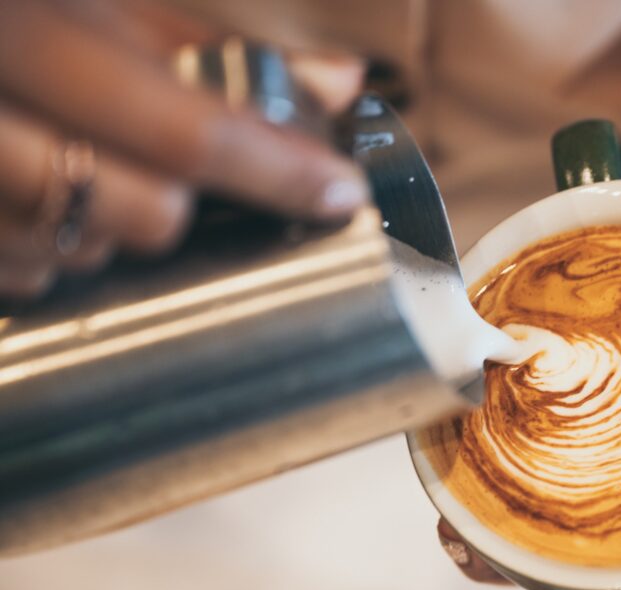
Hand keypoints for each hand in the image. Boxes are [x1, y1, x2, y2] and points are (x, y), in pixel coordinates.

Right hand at [0, 0, 366, 297]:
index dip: (274, 167)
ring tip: (74, 165)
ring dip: (107, 227)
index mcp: (24, 33)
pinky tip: (29, 200)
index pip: (183, 125)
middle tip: (163, 167)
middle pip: (145, 213)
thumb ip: (198, 35)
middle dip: (174, 202)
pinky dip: (50, 253)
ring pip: (84, 257)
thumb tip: (334, 82)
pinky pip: (26, 281)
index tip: (336, 190)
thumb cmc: (8, 17)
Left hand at [435, 118, 620, 589]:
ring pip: (548, 511)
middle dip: (541, 579)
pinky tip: (453, 442)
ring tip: (453, 521)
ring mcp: (612, 429)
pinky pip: (523, 431)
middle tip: (487, 559)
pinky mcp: (572, 385)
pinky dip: (485, 445)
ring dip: (494, 527)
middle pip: (602, 562)